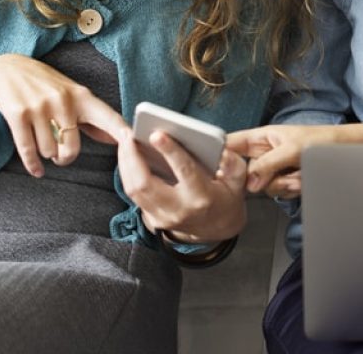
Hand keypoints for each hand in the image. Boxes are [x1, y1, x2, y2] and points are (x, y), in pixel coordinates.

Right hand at [0, 54, 129, 176]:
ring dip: (47, 155)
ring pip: (49, 151)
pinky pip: (28, 151)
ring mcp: (39, 107)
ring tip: (45, 145)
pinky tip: (37, 170)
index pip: (107, 116)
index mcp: (81, 96)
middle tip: (61, 155)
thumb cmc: (47, 86)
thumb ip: (94, 120)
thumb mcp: (73, 96)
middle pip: (72, 148)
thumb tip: (117, 139)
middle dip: (66, 157)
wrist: (7, 70)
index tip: (133, 143)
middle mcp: (63, 100)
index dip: (120, 130)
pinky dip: (33, 165)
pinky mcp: (18, 114)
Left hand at [118, 130, 248, 242]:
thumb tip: (222, 151)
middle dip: (132, 157)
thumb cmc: (227, 198)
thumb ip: (233, 164)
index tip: (157, 134)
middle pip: (145, 183)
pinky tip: (127, 155)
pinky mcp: (152, 219)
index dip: (170, 151)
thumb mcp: (238, 181)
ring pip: (133, 189)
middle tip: (127, 134)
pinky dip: (127, 173)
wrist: (217, 228)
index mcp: (202, 197)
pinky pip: (134, 194)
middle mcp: (178, 209)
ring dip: (125, 163)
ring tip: (124, 140)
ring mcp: (162, 217)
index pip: (184, 172)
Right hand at [225, 123, 362, 198]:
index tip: (218, 168)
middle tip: (283, 171)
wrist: (349, 154)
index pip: (231, 144)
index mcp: (262, 137)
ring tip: (301, 172)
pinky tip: (305, 179)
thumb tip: (249, 182)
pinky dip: (293, 188)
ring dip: (284, 183)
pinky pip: (279, 192)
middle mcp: (265, 153)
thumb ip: (268, 165)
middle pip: (246, 173)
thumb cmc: (324, 141)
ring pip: (263, 186)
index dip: (220, 155)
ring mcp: (275, 170)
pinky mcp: (287, 182)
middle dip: (265, 176)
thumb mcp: (293, 149)